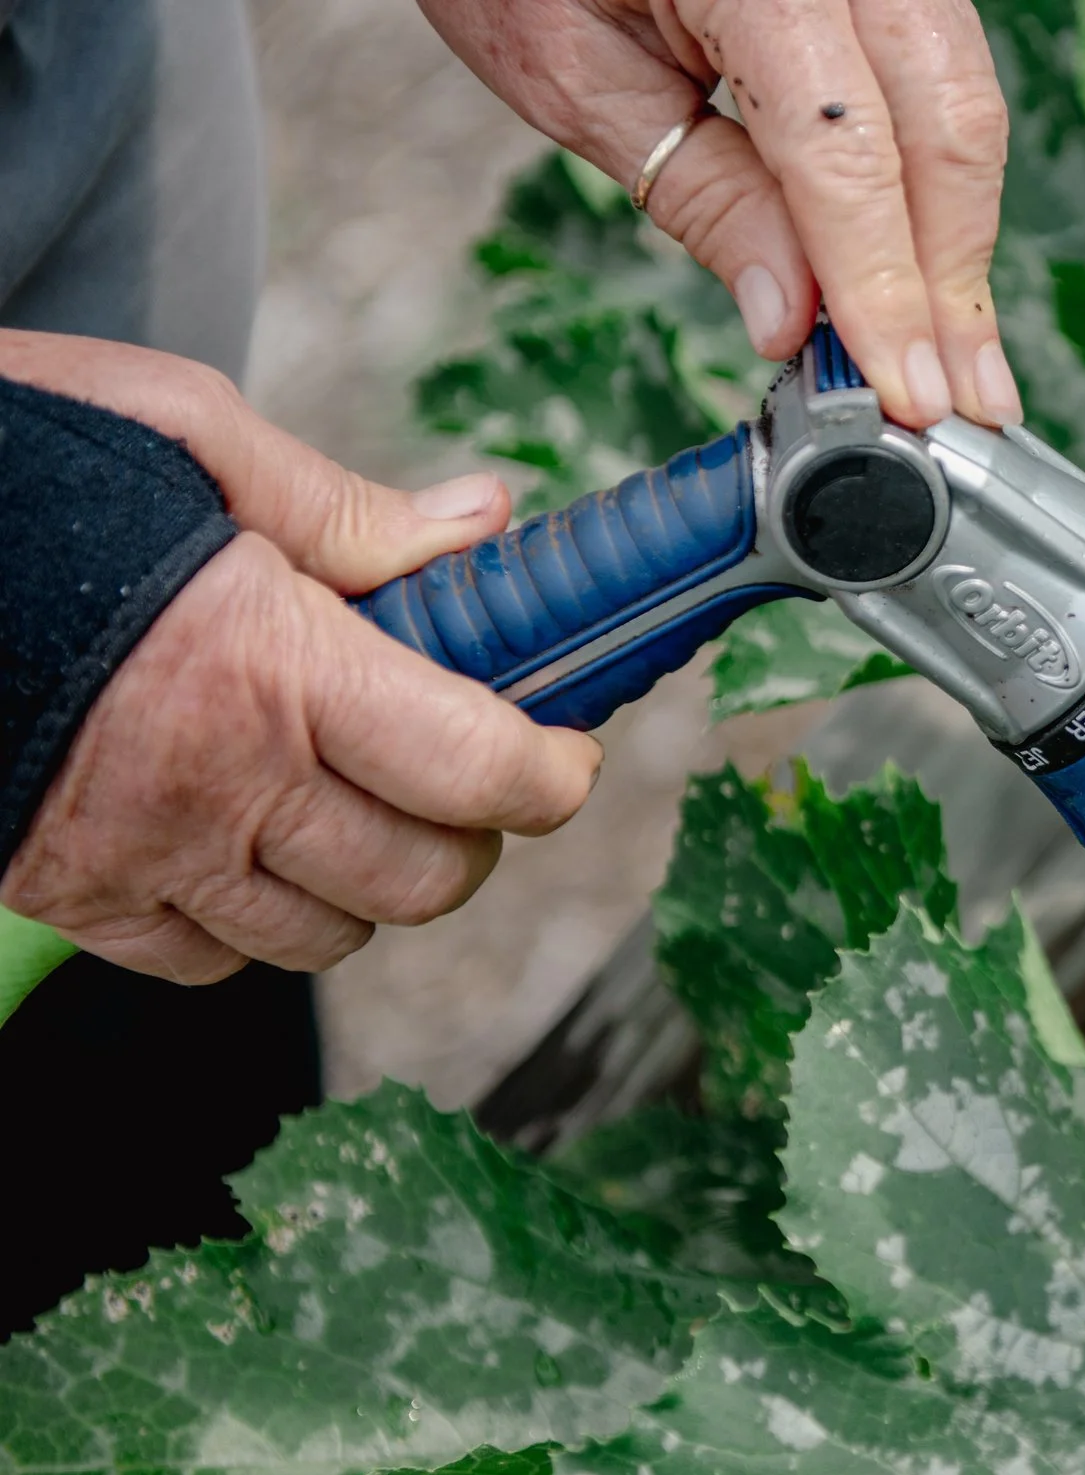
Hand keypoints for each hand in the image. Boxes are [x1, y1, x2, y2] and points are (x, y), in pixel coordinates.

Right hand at [0, 333, 605, 980]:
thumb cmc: (13, 464)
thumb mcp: (187, 436)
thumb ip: (347, 510)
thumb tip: (483, 526)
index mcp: (271, 665)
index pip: (478, 769)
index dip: (553, 775)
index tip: (565, 752)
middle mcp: (217, 783)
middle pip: (423, 878)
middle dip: (473, 832)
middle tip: (461, 770)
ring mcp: (138, 855)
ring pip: (328, 937)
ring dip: (371, 883)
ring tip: (353, 800)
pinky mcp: (67, 897)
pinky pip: (211, 965)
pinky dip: (257, 923)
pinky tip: (248, 842)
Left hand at [415, 0, 1020, 431]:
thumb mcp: (576, 74)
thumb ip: (704, 193)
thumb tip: (797, 318)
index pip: (845, 152)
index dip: (883, 286)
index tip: (904, 392)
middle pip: (945, 128)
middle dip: (953, 284)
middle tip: (960, 407)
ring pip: (968, 104)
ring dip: (964, 245)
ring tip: (959, 362)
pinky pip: (947, 79)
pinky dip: (943, 186)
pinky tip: (935, 272)